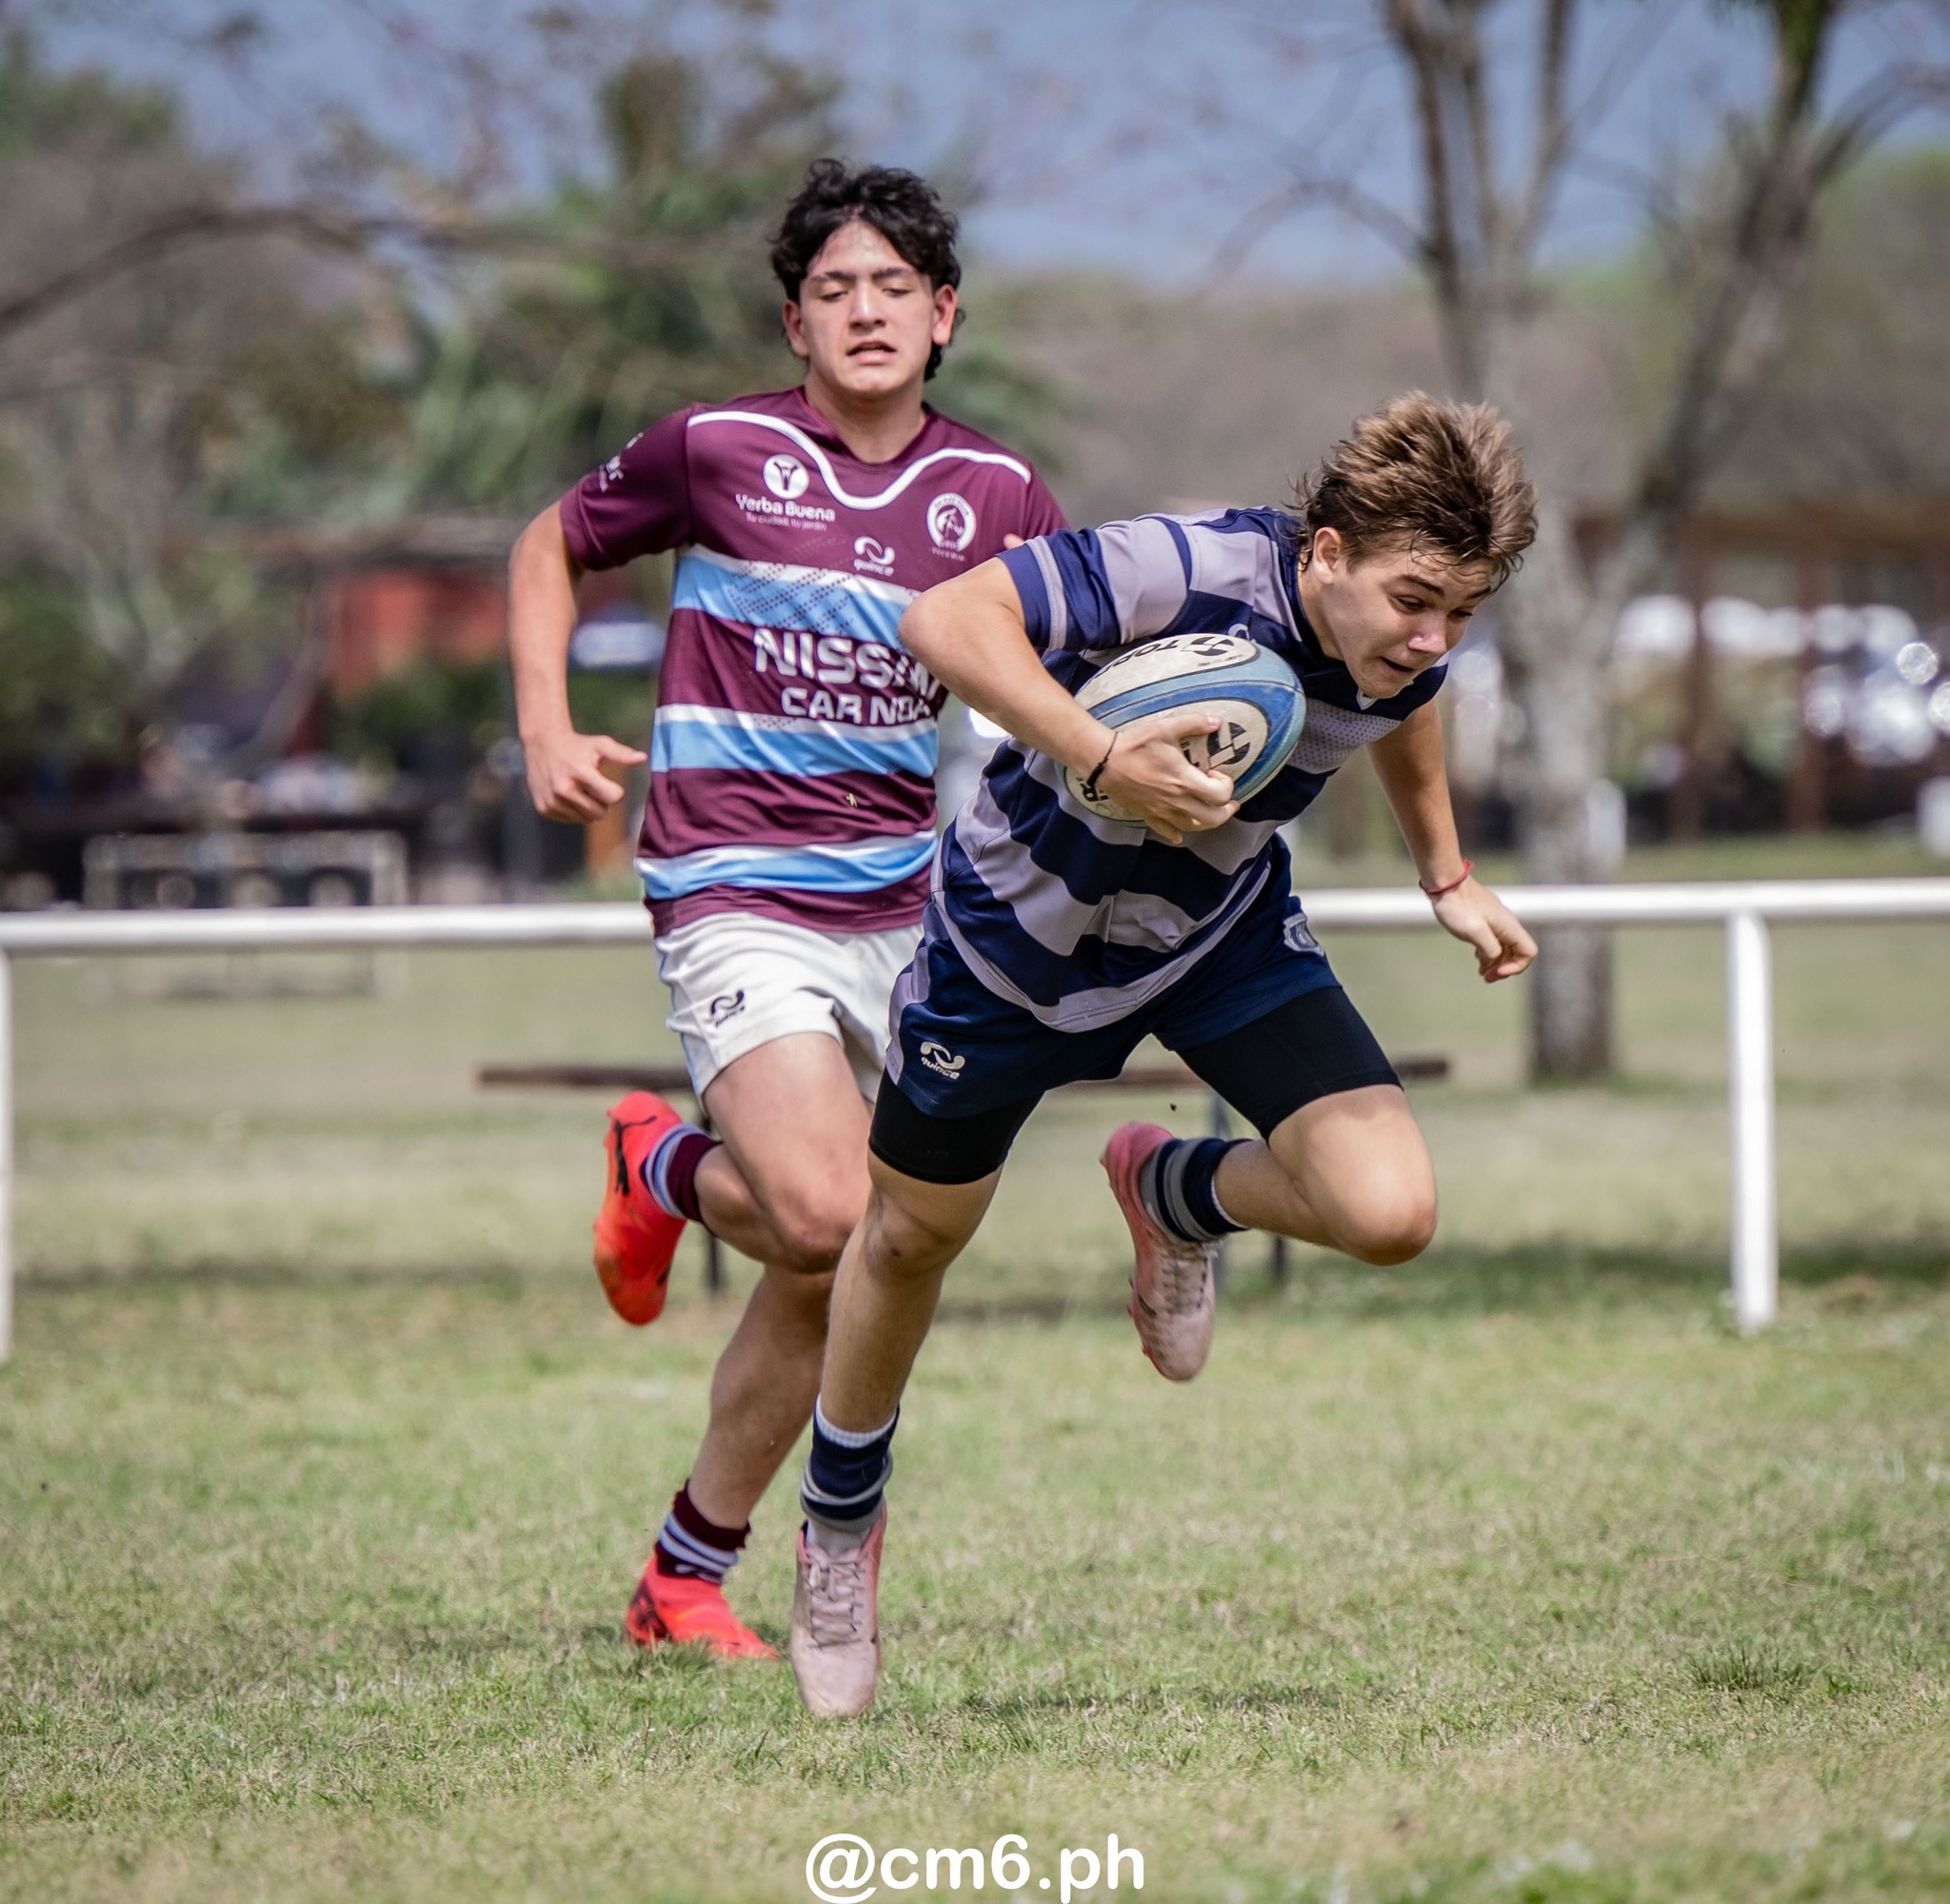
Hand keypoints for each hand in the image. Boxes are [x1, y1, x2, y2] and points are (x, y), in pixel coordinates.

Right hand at [523, 728, 646, 822]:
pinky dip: (573, 810)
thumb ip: (621, 753)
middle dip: (602, 802)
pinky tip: (567, 794)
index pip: (613, 797)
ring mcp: (553, 801)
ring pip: (586, 819)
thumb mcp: (600, 745)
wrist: (541, 745)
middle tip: (593, 786)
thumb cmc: (577, 745)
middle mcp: (564, 789)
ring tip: (579, 789)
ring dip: (588, 807)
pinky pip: (571, 820)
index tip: (607, 782)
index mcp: (580, 772)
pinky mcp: (544, 809)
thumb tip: (643, 758)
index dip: (614, 791)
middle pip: (601, 813)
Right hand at [1092, 707, 1239, 844]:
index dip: (1226, 785)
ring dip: (1207, 822)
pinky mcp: (1148, 815)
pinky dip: (1177, 834)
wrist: (1105, 761)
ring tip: (1210, 811)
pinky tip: (1180, 833)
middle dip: (1225, 811)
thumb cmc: (1136, 744)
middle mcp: (1177, 801)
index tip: (1215, 773)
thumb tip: (1217, 721)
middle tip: (1228, 801)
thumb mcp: (1166, 728)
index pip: (1220, 796)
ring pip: (1194, 828)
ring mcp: (1162, 811)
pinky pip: (1167, 831)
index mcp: (1185, 781)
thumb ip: (1194, 723)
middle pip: (1213, 818)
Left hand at [1431, 876, 1536, 981]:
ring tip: (1481, 972)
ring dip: (1496, 962)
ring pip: (1504, 946)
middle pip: (1517, 952)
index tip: (1495, 972)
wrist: (1444, 883)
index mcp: (1509, 927)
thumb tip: (1494, 959)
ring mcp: (1495, 920)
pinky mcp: (1484, 918)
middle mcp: (1506, 923)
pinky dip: (1488, 952)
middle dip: (1504, 968)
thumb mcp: (1474, 933)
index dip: (1516, 967)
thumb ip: (1490, 949)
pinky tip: (1477, 958)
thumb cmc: (1458, 907)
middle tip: (1485, 977)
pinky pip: (1493, 939)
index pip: (1528, 952)